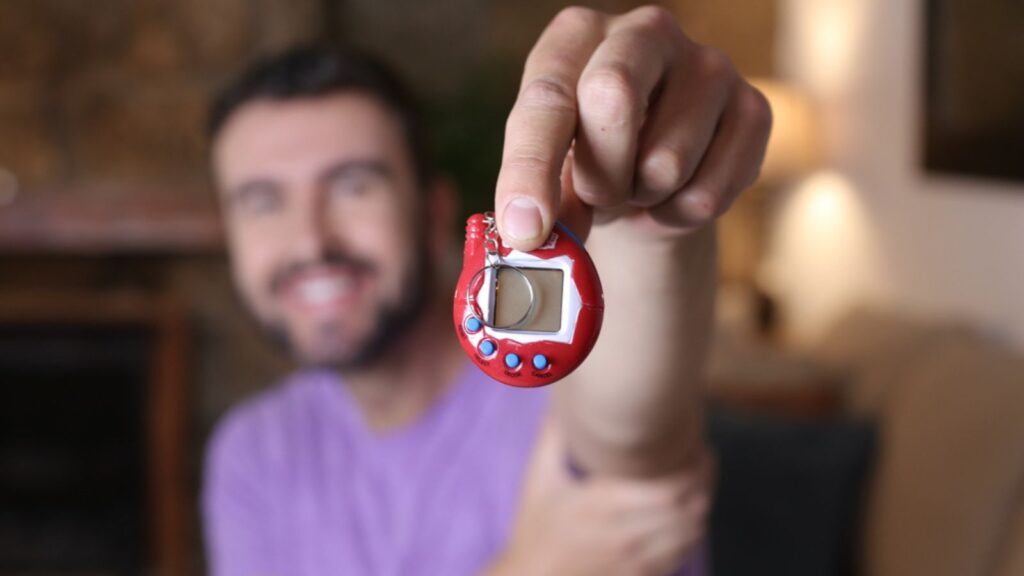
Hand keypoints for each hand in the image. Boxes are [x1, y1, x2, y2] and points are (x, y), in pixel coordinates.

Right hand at [486, 420, 714, 575]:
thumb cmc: (536, 528)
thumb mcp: (538, 480)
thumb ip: (553, 437)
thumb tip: (561, 399)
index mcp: (602, 504)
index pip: (668, 489)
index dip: (692, 468)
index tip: (696, 447)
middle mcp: (624, 533)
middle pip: (688, 509)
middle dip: (704, 482)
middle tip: (704, 460)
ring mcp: (635, 560)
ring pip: (691, 533)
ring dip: (702, 507)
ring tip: (701, 485)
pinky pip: (682, 555)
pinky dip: (693, 533)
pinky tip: (690, 517)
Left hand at [494, 5, 770, 249]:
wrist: (650, 178)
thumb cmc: (589, 161)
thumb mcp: (550, 168)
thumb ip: (538, 193)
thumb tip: (532, 233)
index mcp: (579, 34)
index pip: (547, 98)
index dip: (530, 170)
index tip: (524, 229)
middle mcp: (646, 31)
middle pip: (613, 96)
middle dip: (598, 174)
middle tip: (596, 197)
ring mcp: (709, 66)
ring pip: (666, 163)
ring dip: (642, 198)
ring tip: (637, 184)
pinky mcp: (752, 110)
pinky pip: (707, 194)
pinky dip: (680, 214)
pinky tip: (674, 193)